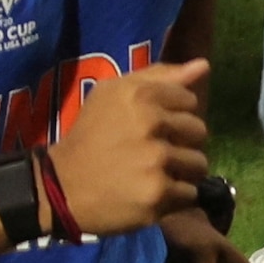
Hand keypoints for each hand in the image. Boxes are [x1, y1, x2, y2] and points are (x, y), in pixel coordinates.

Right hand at [52, 59, 214, 235]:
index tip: (153, 127)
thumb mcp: (113, 94)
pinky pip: (190, 193)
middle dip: (181, 143)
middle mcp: (151, 124)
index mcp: (140, 95)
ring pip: (198, 164)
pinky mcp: (158, 193)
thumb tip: (203, 65)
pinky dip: (174, 197)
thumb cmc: (91, 136)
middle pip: (199, 132)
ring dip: (181, 172)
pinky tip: (149, 193)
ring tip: (152, 174)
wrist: (60, 186)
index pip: (190, 101)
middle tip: (152, 153)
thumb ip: (160, 76)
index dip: (174, 116)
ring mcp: (156, 160)